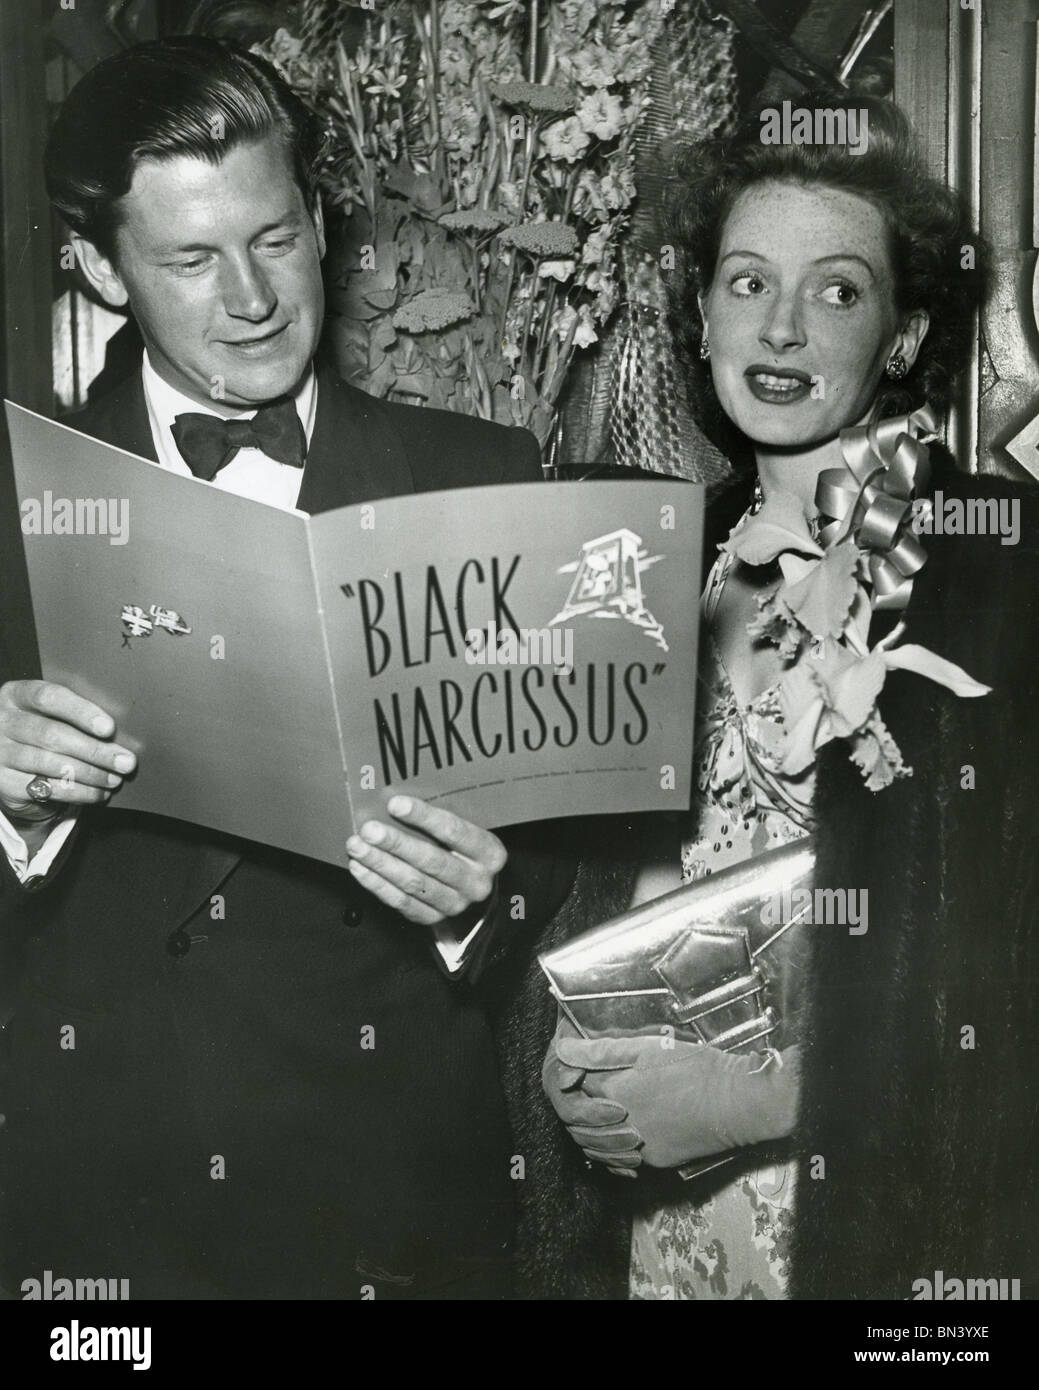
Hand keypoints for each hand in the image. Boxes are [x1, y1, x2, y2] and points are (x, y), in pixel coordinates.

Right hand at [0, 681, 135, 825]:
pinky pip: (48, 788)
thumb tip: (118, 733)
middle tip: (125, 762)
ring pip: (51, 764)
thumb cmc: (44, 731)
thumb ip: (76, 716)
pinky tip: (99, 793)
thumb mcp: (52, 715)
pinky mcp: (4, 782)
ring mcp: (1, 753)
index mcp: (16, 695)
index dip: (81, 712)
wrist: (13, 766)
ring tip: (115, 779)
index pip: (48, 697)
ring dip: (91, 774)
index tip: (109, 728)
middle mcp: (3, 722)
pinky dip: (79, 792)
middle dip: (95, 750)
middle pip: (52, 735)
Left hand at [345, 795, 506, 926]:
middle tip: (369, 829)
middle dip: (396, 844)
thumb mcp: (466, 829)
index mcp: (490, 853)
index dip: (423, 817)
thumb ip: (441, 817)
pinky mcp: (433, 918)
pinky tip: (360, 868)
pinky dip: (377, 884)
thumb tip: (396, 799)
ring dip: (380, 864)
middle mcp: (476, 882)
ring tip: (357, 846)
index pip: (455, 832)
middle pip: (432, 861)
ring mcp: (455, 903)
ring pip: (413, 883)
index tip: (395, 804)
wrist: (471, 886)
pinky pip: (401, 902)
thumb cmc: (463, 848)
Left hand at [543, 1014, 800, 1172]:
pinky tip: (621, 1137)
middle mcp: (620, 1124)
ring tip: (597, 1114)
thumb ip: (603, 1050)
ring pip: (597, 1146)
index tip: (577, 1068)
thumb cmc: (697, 1068)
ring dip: (591, 1131)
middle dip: (574, 1105)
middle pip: (579, 1120)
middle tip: (583, 1090)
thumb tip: (563, 1047)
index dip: (572, 1075)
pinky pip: (622, 1161)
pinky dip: (614, 1151)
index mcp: (615, 1090)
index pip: (573, 1087)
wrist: (737, 1104)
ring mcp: (638, 1147)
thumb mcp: (649, 1047)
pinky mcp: (656, 1160)